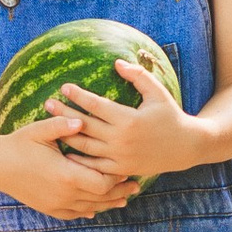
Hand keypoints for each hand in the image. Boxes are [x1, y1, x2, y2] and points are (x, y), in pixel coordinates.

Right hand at [0, 111, 143, 219]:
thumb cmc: (19, 144)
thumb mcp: (39, 130)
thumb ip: (62, 124)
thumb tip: (82, 119)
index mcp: (65, 174)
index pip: (102, 182)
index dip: (116, 177)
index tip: (127, 168)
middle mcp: (64, 195)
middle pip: (101, 198)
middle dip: (119, 191)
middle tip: (135, 185)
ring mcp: (56, 205)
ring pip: (90, 208)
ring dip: (108, 203)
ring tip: (124, 198)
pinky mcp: (49, 209)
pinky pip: (75, 214)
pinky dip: (89, 210)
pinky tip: (97, 207)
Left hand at [45, 55, 197, 183]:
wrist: (185, 147)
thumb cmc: (170, 115)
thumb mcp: (157, 92)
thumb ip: (137, 76)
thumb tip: (117, 62)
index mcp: (128, 119)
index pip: (96, 105)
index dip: (79, 95)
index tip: (64, 87)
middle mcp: (121, 139)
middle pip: (85, 125)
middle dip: (64, 113)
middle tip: (47, 103)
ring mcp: (120, 157)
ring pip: (86, 146)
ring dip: (67, 135)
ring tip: (51, 125)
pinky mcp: (121, 169)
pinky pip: (94, 165)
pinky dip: (79, 159)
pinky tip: (66, 150)